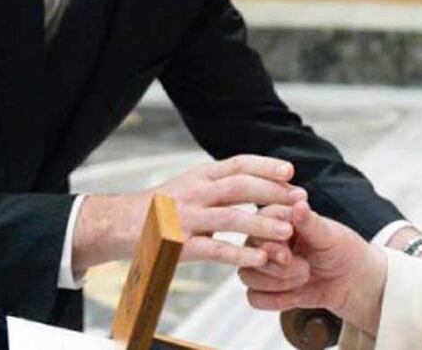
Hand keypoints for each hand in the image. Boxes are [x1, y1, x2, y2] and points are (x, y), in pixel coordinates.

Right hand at [72, 155, 304, 270]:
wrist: (122, 224)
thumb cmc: (164, 206)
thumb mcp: (191, 184)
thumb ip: (221, 181)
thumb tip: (260, 178)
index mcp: (200, 175)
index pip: (238, 163)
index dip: (265, 166)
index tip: (290, 171)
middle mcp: (195, 192)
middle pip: (239, 186)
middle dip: (272, 192)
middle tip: (299, 200)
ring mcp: (188, 218)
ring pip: (232, 218)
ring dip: (262, 223)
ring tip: (288, 231)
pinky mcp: (182, 245)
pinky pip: (216, 250)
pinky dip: (240, 253)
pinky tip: (261, 258)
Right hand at [239, 201, 386, 334]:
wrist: (350, 280)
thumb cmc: (340, 249)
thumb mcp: (329, 235)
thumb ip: (309, 222)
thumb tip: (299, 204)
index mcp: (278, 219)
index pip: (260, 220)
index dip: (271, 231)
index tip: (289, 236)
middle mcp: (264, 240)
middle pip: (250, 251)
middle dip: (279, 264)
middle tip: (305, 266)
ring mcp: (262, 265)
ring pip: (248, 276)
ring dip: (279, 282)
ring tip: (305, 276)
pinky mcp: (264, 289)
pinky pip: (254, 298)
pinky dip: (276, 300)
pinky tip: (296, 294)